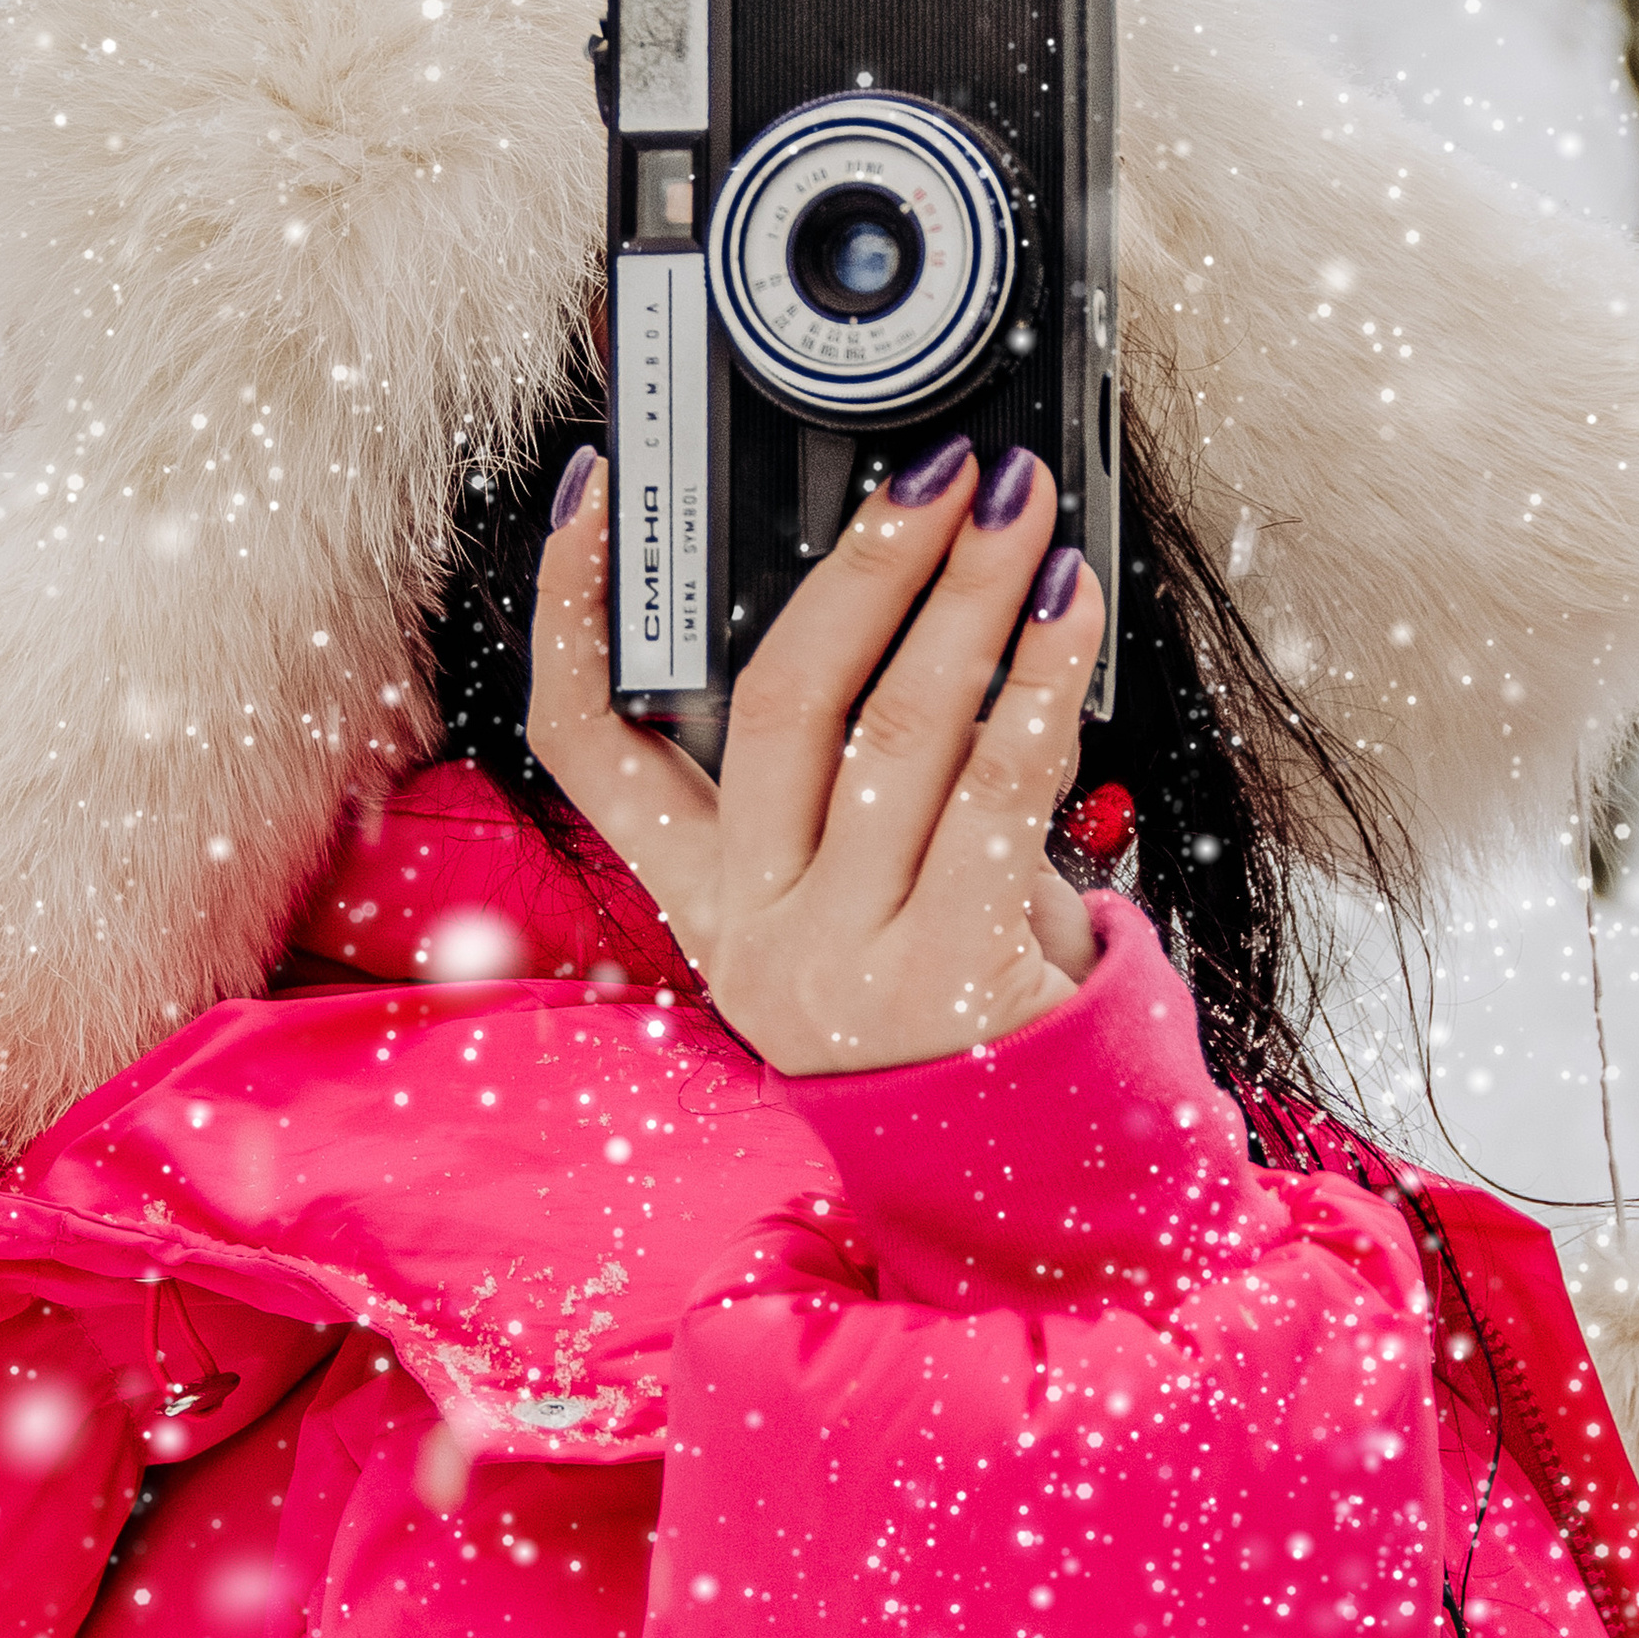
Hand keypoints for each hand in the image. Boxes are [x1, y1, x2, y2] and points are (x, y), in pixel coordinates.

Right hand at [527, 437, 1109, 1076]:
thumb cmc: (951, 1000)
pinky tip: (1069, 610)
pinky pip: (994, 788)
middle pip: (772, 705)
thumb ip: (863, 774)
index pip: (586, 746)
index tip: (599, 491)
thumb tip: (922, 590)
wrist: (1021, 1167)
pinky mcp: (942, 975)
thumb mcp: (868, 891)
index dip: (569, 611)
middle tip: (935, 470)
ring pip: (893, 730)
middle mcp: (751, 934)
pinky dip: (1041, 681)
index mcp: (706, 902)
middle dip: (862, 564)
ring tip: (1022, 510)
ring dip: (968, 595)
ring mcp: (837, 963)